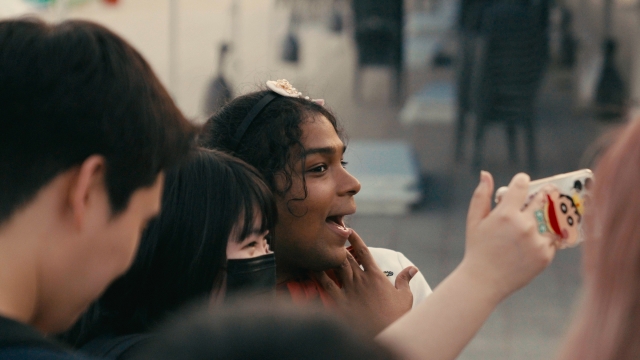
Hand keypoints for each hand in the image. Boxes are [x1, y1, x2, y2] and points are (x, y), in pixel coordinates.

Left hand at [312, 230, 415, 336]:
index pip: (364, 252)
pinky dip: (318, 275)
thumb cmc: (396, 317)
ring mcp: (349, 290)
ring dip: (329, 257)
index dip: (356, 239)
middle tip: (331, 237)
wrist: (385, 334)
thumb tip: (412, 268)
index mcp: (376, 276)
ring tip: (320, 248)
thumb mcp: (404, 297)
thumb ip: (404, 280)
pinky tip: (311, 268)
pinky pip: (326, 285)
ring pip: (336, 267)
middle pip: (346, 257)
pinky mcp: (340, 302)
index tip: (349, 230)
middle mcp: (360, 279)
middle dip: (338, 246)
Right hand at [462, 171, 556, 300]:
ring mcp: (537, 241)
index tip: (523, 182)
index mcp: (506, 213)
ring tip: (545, 216)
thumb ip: (481, 195)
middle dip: (542, 194)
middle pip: (542, 199)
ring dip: (550, 215)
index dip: (522, 180)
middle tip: (543, 193)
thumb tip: (486, 174)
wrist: (484, 281)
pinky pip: (554, 239)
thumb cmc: (478, 248)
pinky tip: (539, 239)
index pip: (521, 185)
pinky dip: (549, 237)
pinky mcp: (545, 255)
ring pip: (552, 219)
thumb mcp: (474, 220)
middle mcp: (524, 225)